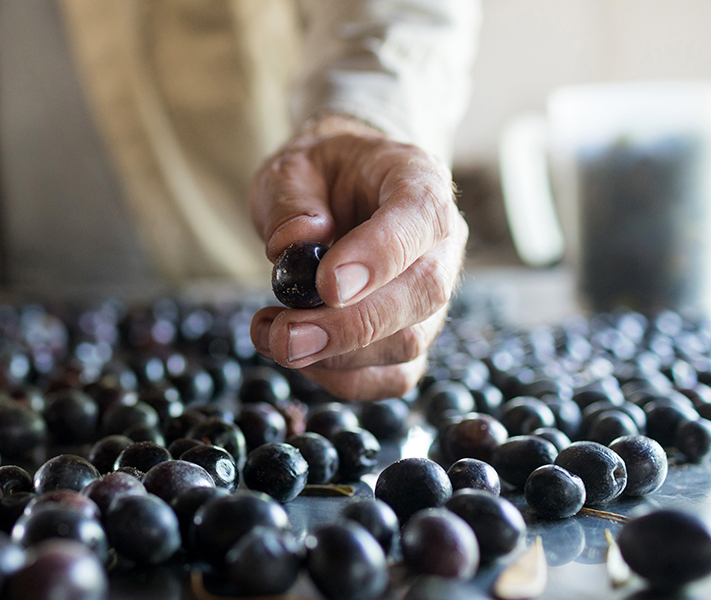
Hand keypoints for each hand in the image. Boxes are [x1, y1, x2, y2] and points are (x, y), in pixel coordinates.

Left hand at [249, 115, 467, 400]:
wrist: (338, 190)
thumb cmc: (319, 175)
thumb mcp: (292, 167)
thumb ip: (290, 199)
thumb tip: (292, 243)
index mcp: (419, 181)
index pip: (421, 219)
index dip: (379, 256)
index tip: (326, 285)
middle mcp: (441, 242)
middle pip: (422, 294)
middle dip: (348, 326)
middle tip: (284, 335)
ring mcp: (431, 294)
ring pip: (408, 343)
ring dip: (335, 356)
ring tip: (271, 335)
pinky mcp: (411, 334)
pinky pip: (393, 376)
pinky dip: (342, 379)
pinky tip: (299, 357)